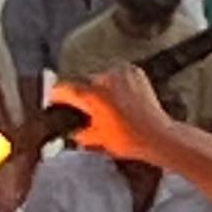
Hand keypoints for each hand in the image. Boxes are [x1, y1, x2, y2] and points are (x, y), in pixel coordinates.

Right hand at [54, 62, 169, 159]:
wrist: (158, 135)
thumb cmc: (130, 140)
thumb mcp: (96, 140)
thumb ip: (78, 132)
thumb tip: (71, 130)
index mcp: (92, 95)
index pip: (64, 88)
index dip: (56, 94)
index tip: (53, 98)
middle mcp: (105, 79)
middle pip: (83, 82)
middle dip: (82, 94)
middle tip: (86, 109)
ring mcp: (120, 73)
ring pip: (100, 77)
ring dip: (99, 88)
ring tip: (106, 106)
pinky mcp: (133, 71)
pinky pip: (116, 74)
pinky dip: (115, 83)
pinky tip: (119, 98)